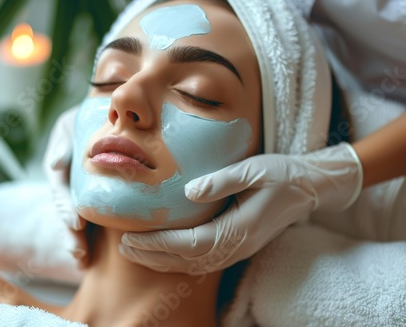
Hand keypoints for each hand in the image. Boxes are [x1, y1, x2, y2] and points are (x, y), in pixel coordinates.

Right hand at [43, 106, 87, 266]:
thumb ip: (61, 144)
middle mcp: (68, 187)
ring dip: (79, 242)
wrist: (104, 117)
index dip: (67, 210)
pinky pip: (94, 219)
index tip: (76, 223)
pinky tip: (94, 255)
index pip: (62, 194)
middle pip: (67, 215)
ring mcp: (80, 195)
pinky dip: (93, 237)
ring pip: (77, 222)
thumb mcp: (69, 125)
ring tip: (83, 262)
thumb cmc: (85, 119)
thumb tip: (56, 166)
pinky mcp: (95, 200)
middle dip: (71, 236)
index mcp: (61, 172)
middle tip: (79, 255)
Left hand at [119, 142, 362, 272]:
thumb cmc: (282, 174)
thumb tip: (188, 192)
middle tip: (124, 247)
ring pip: (194, 265)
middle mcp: (237, 246)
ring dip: (163, 261)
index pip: (189, 244)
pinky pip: (204, 261)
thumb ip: (221, 181)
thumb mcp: (253, 170)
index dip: (158, 244)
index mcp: (239, 229)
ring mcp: (238, 250)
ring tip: (136, 252)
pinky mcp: (238, 246)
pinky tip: (164, 253)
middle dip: (152, 256)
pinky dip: (179, 260)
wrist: (310, 187)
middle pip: (187, 261)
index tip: (132, 238)